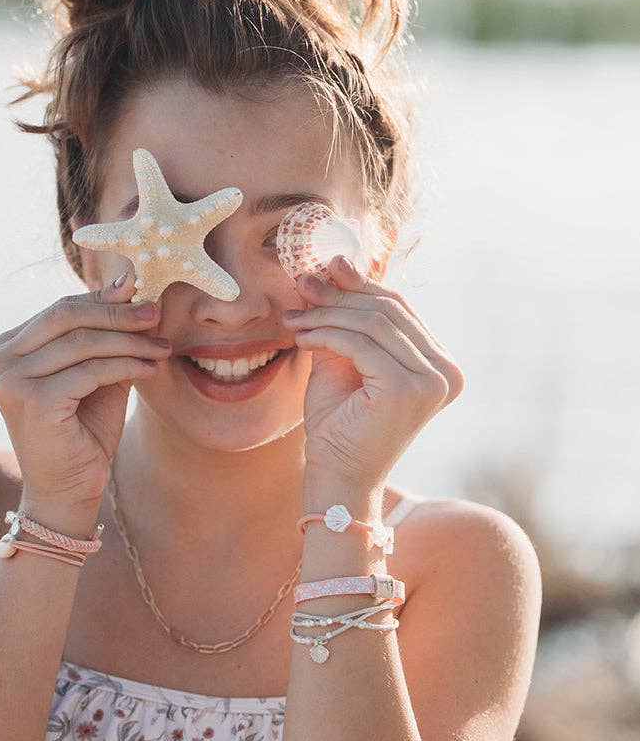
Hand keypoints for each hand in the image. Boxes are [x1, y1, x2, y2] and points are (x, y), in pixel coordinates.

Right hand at [0, 267, 171, 509]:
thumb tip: (128, 279)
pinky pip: (89, 371)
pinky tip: (149, 369)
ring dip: (129, 342)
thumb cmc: (82, 432)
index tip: (144, 298)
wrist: (69, 491)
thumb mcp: (96, 373)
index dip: (104, 301)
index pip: (59, 309)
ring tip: (161, 347)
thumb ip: (106, 333)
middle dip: (117, 314)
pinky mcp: (30, 400)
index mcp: (6, 348)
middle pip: (66, 317)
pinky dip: (125, 366)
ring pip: (82, 343)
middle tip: (156, 315)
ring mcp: (9, 380)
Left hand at [283, 255, 464, 490]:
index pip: (399, 309)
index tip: (321, 271)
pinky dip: (325, 335)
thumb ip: (345, 320)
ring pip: (372, 324)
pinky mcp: (407, 389)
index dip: (358, 285)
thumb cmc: (339, 424)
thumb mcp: (343, 360)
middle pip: (388, 311)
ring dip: (326, 315)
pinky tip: (301, 339)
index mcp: (440, 364)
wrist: (336, 477)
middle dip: (339, 295)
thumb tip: (336, 264)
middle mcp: (447, 372)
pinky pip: (359, 344)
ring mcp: (433, 382)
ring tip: (293, 318)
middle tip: (301, 286)